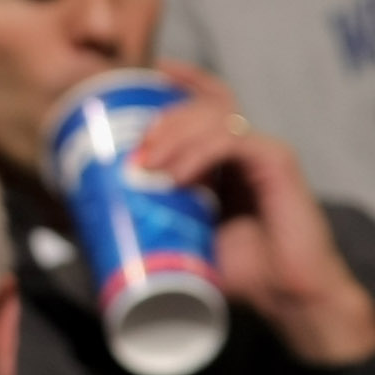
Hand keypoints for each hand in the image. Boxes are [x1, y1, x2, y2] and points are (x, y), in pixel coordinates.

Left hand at [132, 63, 374, 366]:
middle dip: (163, 119)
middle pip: (202, 106)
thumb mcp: (182, 242)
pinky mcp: (277, 162)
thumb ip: (149, 223)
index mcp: (226, 158)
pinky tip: (176, 177)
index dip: (179, 82)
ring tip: (146, 165)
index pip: (204, 103)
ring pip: (216, 116)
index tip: (143, 77)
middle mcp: (246, 147)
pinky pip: (233, 141)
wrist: (288, 297)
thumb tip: (86, 223)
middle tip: (134, 149)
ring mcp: (263, 151)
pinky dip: (199, 154)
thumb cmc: (239, 273)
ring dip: (174, 135)